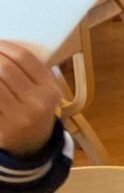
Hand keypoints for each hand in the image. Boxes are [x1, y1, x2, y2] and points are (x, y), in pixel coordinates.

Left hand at [0, 41, 61, 158]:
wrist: (31, 146)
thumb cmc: (35, 111)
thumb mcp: (44, 93)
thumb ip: (32, 72)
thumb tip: (3, 46)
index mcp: (51, 91)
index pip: (25, 58)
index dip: (5, 46)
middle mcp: (38, 104)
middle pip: (5, 68)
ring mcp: (19, 117)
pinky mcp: (2, 127)